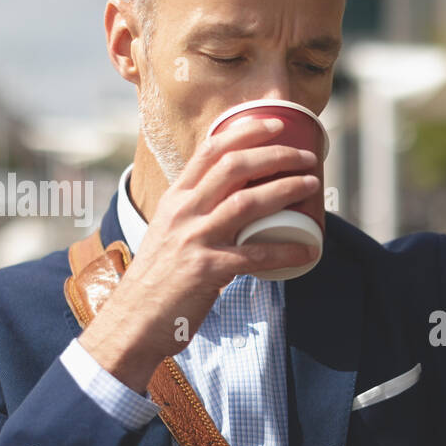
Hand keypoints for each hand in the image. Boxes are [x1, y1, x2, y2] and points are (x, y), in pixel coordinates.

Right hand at [79, 116, 320, 391]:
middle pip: (234, 167)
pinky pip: (256, 255)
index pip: (210, 150)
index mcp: (176, 199)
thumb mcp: (169, 233)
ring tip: (311, 184)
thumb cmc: (159, 279)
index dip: (246, 131)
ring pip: (247, 202)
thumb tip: (232, 201)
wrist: (134, 321)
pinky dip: (286, 250)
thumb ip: (195, 215)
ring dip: (285, 189)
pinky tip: (308, 248)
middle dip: (276, 155)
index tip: (276, 123)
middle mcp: (183, 212)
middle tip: (307, 157)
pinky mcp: (207, 269)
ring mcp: (194, 239)